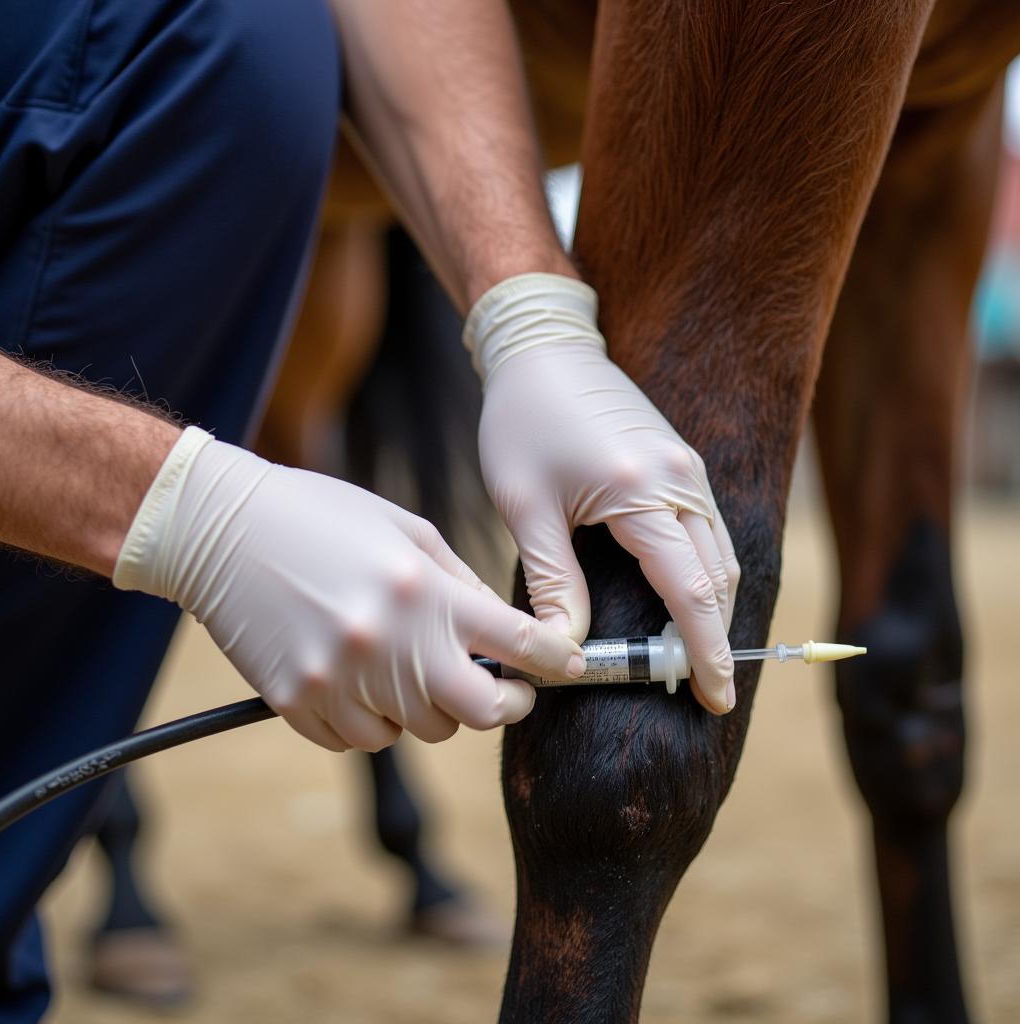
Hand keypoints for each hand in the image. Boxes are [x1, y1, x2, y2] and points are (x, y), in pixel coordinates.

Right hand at [114, 429, 584, 750]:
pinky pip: (360, 739)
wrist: (220, 529)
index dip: (557, 661)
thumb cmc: (321, 517)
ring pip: (417, 731)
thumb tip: (503, 633)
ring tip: (403, 663)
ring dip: (426, 707)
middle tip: (501, 688)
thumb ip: (461, 584)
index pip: (519, 644)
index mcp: (426, 592)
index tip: (568, 667)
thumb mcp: (407, 531)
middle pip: (480, 713)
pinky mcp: (298, 705)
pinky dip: (371, 718)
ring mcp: (341, 681)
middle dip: (502, 704)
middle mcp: (391, 643)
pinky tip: (355, 676)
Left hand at [466, 273, 739, 713]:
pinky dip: (707, 574)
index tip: (713, 699)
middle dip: (715, 640)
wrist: (543, 349)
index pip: (691, 591)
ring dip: (714, 608)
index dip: (705, 652)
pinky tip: (687, 601)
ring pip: (722, 555)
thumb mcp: (526, 508)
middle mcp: (680, 480)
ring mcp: (687, 468)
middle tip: (699, 692)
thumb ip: (551, 581)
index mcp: (642, 492)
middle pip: (719, 578)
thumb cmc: (523, 422)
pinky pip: (709, 530)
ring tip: (694, 657)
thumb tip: (568, 649)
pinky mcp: (680, 462)